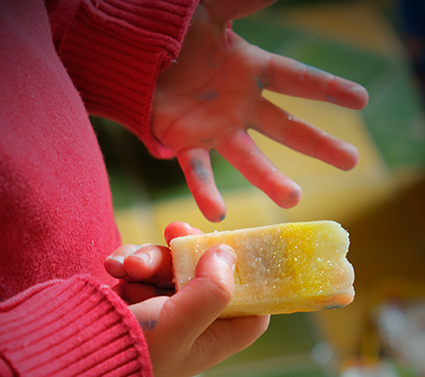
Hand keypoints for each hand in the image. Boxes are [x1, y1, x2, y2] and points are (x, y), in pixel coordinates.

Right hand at [105, 222, 269, 376]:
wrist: (74, 347)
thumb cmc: (128, 348)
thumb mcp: (175, 326)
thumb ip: (210, 292)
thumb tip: (226, 252)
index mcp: (212, 335)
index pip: (250, 306)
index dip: (247, 276)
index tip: (232, 247)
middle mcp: (192, 319)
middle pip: (207, 271)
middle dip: (187, 249)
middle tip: (174, 229)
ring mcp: (164, 304)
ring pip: (172, 262)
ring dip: (149, 256)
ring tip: (129, 267)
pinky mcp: (140, 291)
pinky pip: (144, 263)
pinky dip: (130, 259)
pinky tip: (114, 266)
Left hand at [152, 0, 368, 221]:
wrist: (144, 55)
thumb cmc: (181, 32)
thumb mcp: (212, 8)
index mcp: (252, 71)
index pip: (298, 79)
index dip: (328, 88)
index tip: (362, 99)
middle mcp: (241, 105)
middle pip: (285, 126)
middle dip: (317, 143)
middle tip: (351, 160)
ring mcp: (216, 128)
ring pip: (248, 157)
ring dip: (269, 177)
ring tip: (292, 197)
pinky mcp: (186, 143)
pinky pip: (198, 170)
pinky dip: (206, 190)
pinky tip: (216, 212)